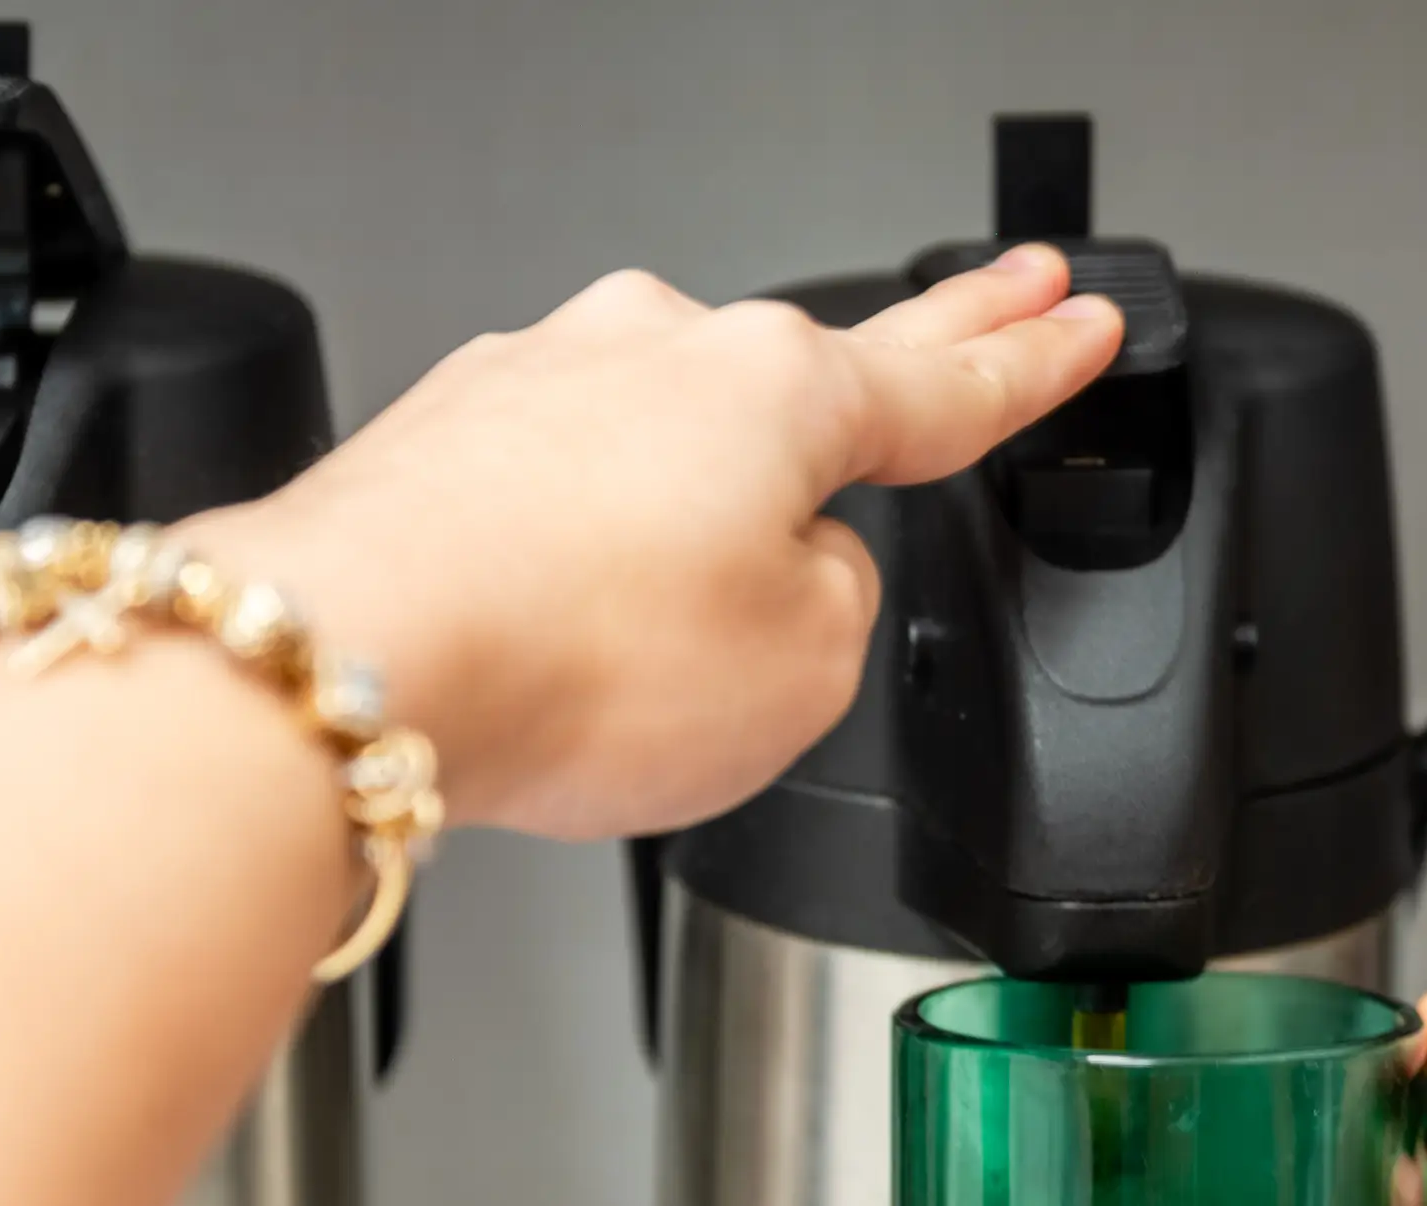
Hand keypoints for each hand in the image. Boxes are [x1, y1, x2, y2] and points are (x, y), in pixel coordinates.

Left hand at [187, 246, 1119, 838]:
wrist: (348, 662)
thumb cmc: (565, 659)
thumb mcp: (808, 676)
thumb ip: (840, 609)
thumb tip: (795, 578)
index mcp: (780, 390)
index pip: (945, 381)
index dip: (1031, 365)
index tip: (1079, 325)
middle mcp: (653, 352)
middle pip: (809, 374)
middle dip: (913, 348)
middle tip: (993, 309)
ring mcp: (535, 384)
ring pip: (663, 452)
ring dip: (694, 516)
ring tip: (675, 649)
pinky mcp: (440, 445)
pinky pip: (558, 498)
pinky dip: (585, 551)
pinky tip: (570, 630)